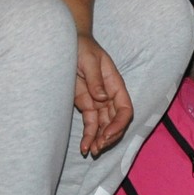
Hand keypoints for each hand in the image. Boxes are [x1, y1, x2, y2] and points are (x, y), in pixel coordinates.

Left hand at [72, 34, 134, 156]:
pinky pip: (90, 124)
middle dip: (109, 136)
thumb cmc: (82, 47)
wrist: (68, 44)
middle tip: (98, 146)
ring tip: (91, 151)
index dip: (119, 124)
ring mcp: (98, 102)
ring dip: (99, 140)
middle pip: (116, 122)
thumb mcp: (88, 60)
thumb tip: (102, 98)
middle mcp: (109, 96)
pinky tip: (85, 147)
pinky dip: (89, 136)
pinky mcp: (85, 106)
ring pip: (104, 126)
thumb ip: (95, 79)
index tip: (107, 134)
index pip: (125, 109)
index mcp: (115, 84)